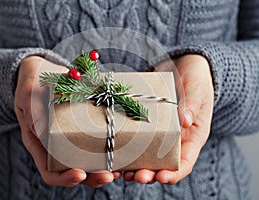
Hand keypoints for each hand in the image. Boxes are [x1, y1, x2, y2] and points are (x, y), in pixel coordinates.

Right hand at [14, 56, 120, 186]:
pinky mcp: (82, 128)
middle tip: (109, 175)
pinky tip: (121, 151)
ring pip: (86, 162)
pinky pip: (95, 143)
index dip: (63, 178)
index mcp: (39, 143)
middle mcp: (55, 145)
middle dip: (92, 177)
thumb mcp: (29, 95)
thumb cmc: (32, 84)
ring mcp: (70, 137)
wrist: (42, 73)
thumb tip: (49, 123)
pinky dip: (108, 151)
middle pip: (72, 171)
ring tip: (120, 170)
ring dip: (103, 169)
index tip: (79, 174)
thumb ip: (36, 109)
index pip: (48, 170)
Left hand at [123, 54, 213, 183]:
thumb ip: (193, 103)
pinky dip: (126, 148)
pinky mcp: (146, 123)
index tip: (162, 178)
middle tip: (135, 177)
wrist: (183, 67)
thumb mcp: (197, 89)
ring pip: (147, 156)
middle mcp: (175, 139)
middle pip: (162, 164)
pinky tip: (114, 152)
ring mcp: (159, 133)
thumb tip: (185, 121)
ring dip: (134, 166)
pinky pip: (136, 138)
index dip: (174, 173)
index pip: (185, 162)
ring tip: (122, 172)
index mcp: (192, 137)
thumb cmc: (196, 79)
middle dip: (149, 173)